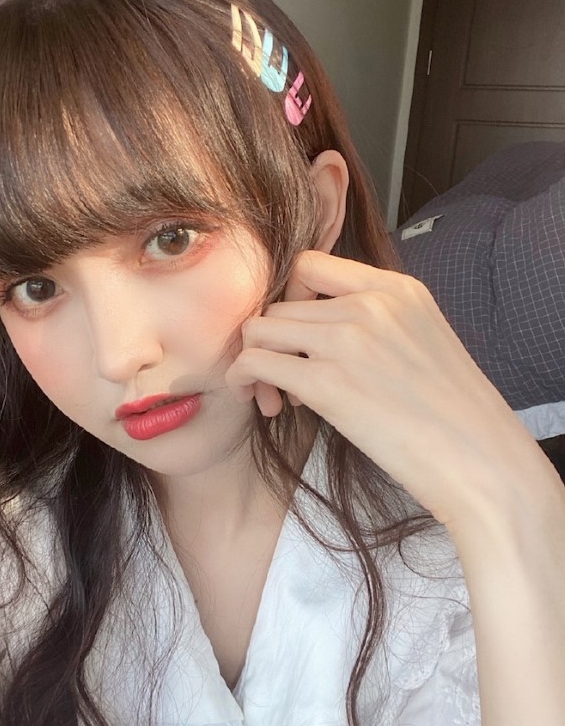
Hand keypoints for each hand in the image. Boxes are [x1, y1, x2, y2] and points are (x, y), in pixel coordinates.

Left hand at [225, 251, 542, 525]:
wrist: (481, 461)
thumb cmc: (454, 414)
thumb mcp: (422, 339)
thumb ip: (376, 321)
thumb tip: (319, 330)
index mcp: (396, 288)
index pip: (311, 264)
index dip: (293, 297)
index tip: (299, 333)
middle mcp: (369, 304)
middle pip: (281, 303)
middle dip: (275, 340)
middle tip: (284, 380)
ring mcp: (346, 340)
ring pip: (260, 329)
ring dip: (258, 361)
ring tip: (277, 395)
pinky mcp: (326, 384)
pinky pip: (254, 362)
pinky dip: (244, 379)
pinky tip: (261, 401)